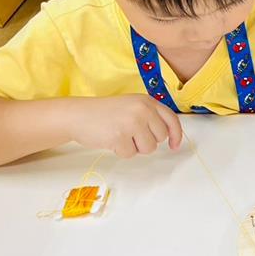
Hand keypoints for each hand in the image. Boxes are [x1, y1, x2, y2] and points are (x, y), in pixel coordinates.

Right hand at [68, 95, 182, 157]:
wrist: (78, 115)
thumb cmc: (106, 113)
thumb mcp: (132, 106)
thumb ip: (150, 116)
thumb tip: (169, 135)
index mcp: (147, 101)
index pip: (171, 119)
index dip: (176, 135)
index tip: (175, 145)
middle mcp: (142, 110)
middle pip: (160, 137)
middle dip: (147, 141)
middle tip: (130, 134)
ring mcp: (132, 123)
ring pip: (148, 148)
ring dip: (135, 147)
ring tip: (120, 136)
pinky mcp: (120, 137)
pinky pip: (130, 154)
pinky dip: (121, 151)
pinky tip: (111, 140)